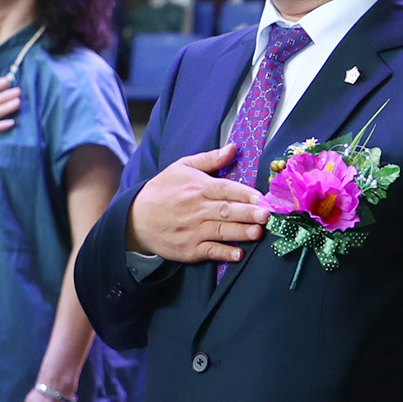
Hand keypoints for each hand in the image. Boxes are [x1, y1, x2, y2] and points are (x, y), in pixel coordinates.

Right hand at [125, 141, 268, 262]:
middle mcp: (196, 209)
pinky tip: (238, 254)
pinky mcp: (189, 249)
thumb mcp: (182, 167)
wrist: (136, 218)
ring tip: (258, 232)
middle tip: (266, 215)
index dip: (244, 193)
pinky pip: (210, 251)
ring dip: (240, 232)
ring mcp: (192, 231)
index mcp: (197, 187)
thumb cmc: (162, 190)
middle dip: (248, 213)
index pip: (225, 189)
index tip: (262, 197)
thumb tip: (233, 148)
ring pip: (221, 231)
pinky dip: (224, 253)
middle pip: (226, 211)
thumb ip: (210, 159)